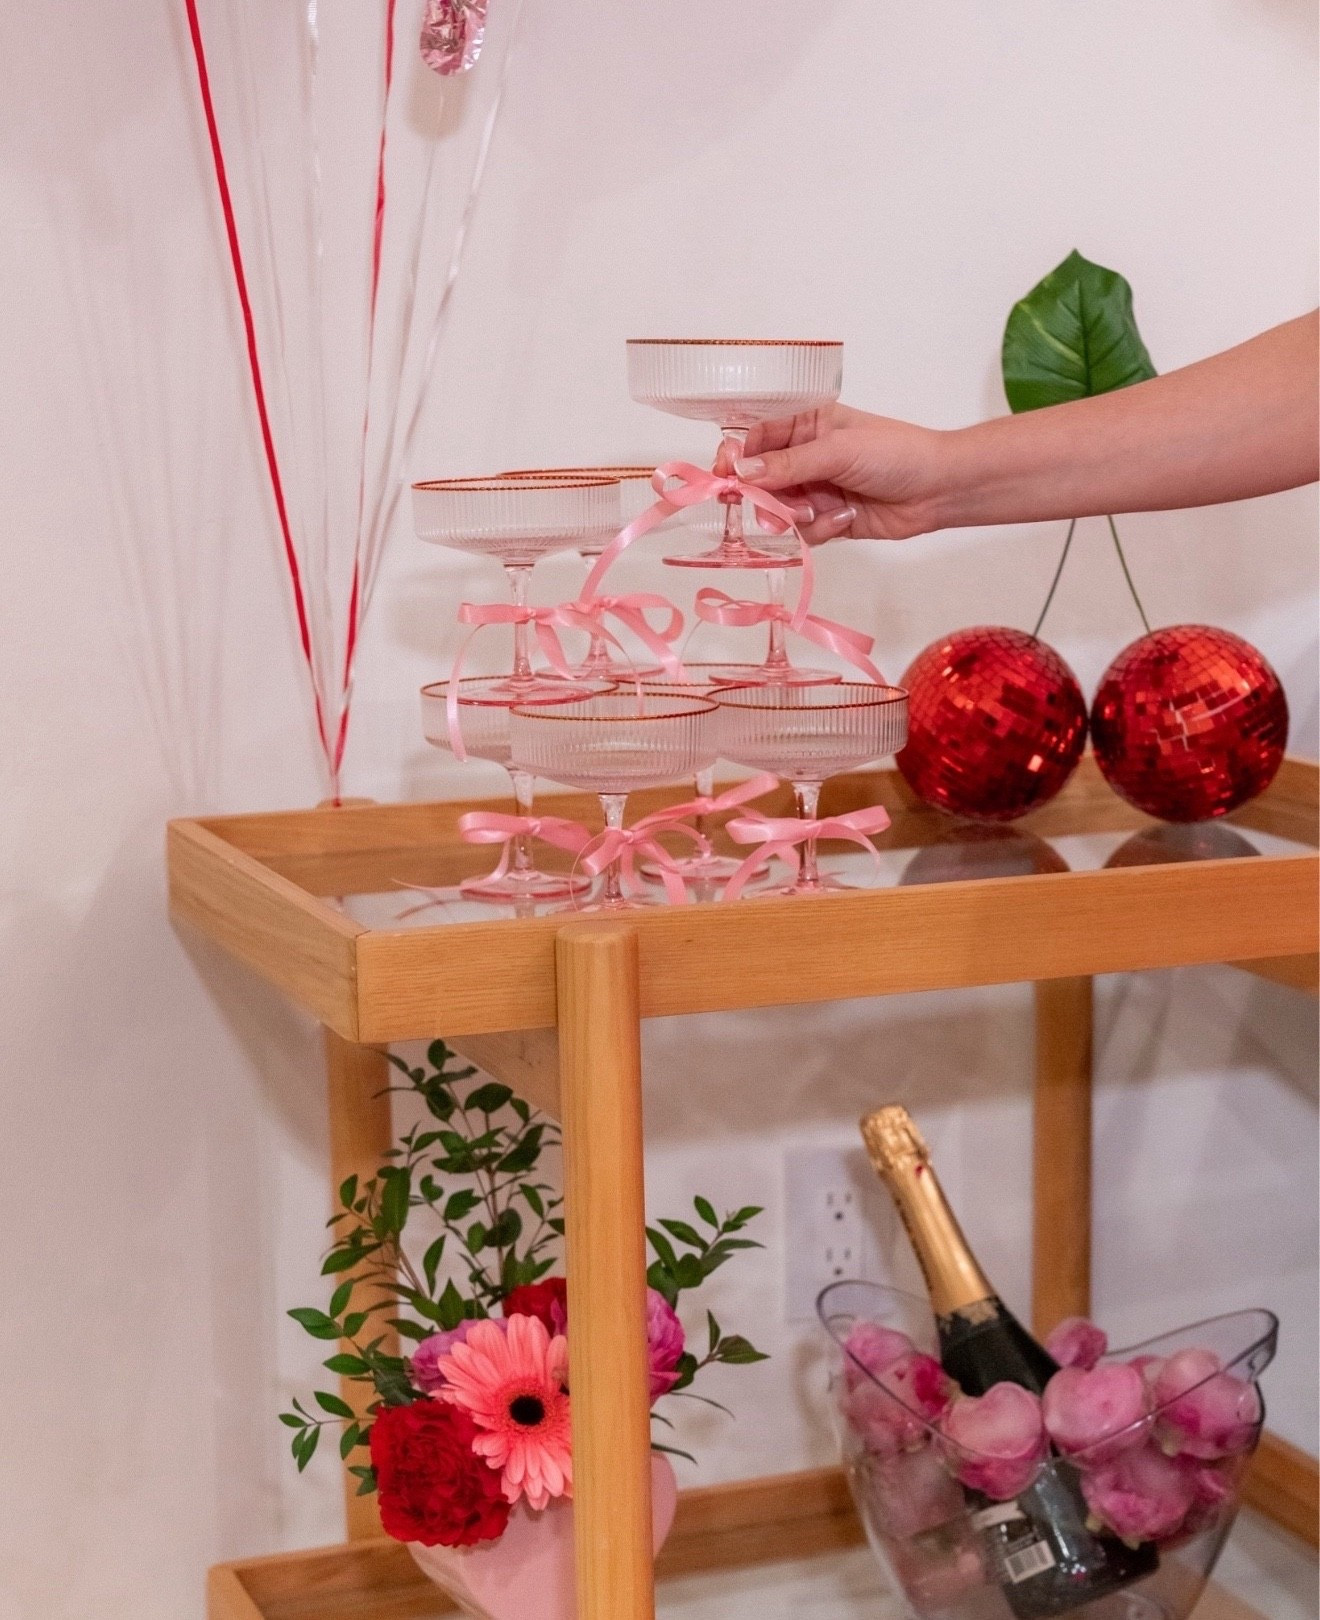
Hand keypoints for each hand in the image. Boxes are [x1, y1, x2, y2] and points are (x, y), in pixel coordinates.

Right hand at [731, 405, 946, 543]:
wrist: (939, 489)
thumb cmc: (896, 453)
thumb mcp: (838, 450)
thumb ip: (789, 464)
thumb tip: (741, 470)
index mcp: (806, 424)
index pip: (755, 437)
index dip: (736, 455)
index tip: (724, 475)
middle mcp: (805, 456)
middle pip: (758, 479)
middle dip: (764, 495)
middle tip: (771, 507)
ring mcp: (814, 489)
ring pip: (777, 510)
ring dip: (793, 516)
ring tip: (817, 512)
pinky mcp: (826, 520)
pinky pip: (801, 532)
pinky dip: (817, 530)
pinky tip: (843, 519)